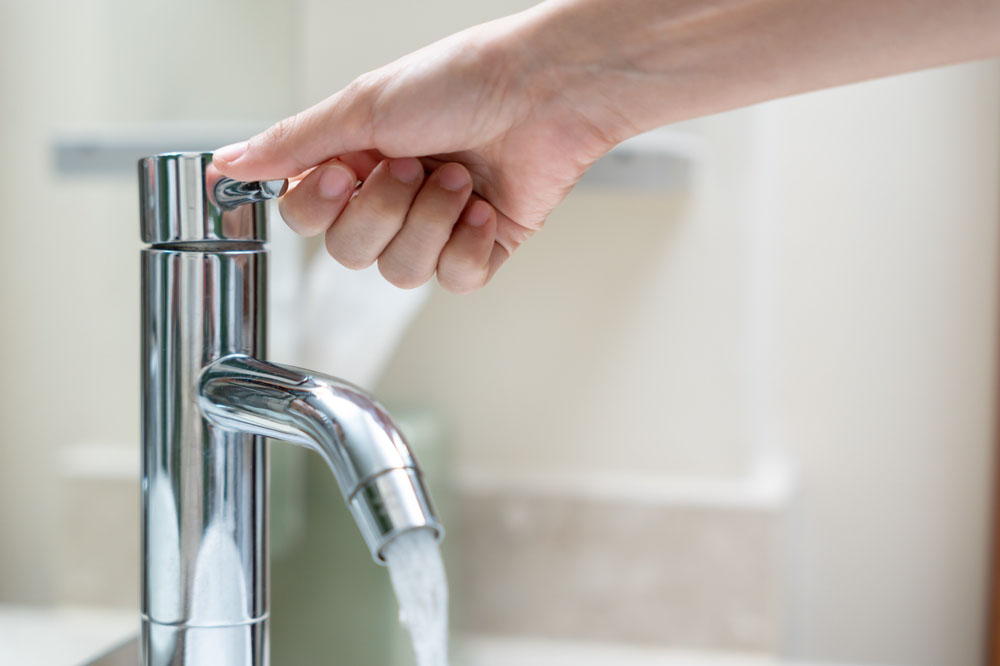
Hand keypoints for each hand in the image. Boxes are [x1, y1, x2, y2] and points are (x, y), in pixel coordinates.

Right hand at [213, 11, 621, 293]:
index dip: (321, 209)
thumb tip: (227, 163)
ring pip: (401, 273)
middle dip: (385, 212)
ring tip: (459, 178)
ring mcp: (436, 227)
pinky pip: (454, 280)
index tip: (342, 174)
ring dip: (431, 222)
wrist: (544, 90)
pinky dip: (469, 245)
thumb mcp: (363, 107)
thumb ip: (293, 144)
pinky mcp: (479, 249)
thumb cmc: (462, 81)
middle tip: (414, 165)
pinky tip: (486, 208)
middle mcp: (391, 199)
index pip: (306, 219)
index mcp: (355, 162)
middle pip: (350, 255)